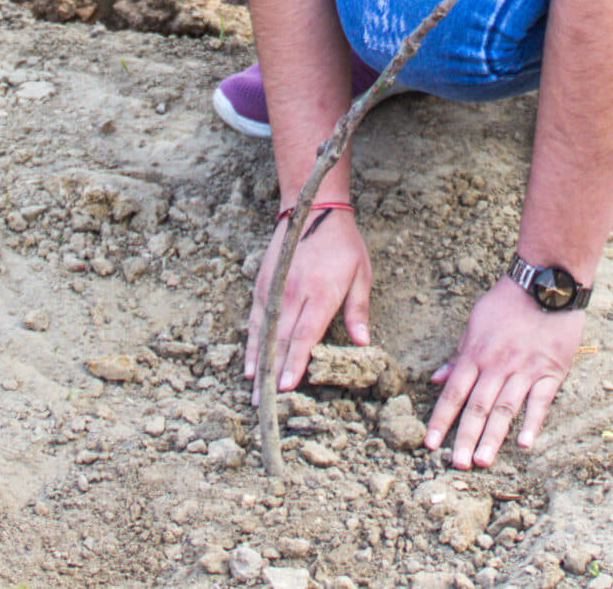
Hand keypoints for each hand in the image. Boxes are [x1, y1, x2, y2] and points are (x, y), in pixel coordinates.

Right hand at [243, 207, 370, 393]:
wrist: (312, 208)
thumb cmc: (343, 243)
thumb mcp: (361, 273)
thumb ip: (358, 309)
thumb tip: (363, 343)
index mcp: (320, 292)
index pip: (305, 334)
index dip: (295, 361)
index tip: (287, 386)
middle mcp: (293, 292)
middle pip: (280, 339)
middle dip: (273, 372)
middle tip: (264, 403)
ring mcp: (275, 288)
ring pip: (263, 332)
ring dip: (258, 362)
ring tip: (252, 390)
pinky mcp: (262, 284)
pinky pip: (254, 319)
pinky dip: (250, 342)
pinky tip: (249, 363)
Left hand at [426, 279, 583, 468]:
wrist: (546, 283)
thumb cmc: (507, 302)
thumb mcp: (475, 323)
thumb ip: (458, 355)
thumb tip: (436, 379)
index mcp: (476, 355)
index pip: (454, 393)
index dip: (441, 420)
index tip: (430, 444)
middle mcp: (497, 365)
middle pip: (478, 407)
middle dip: (465, 437)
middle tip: (456, 465)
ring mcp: (525, 369)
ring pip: (505, 408)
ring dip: (493, 437)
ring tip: (482, 461)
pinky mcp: (551, 371)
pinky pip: (540, 401)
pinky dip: (532, 422)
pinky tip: (525, 443)